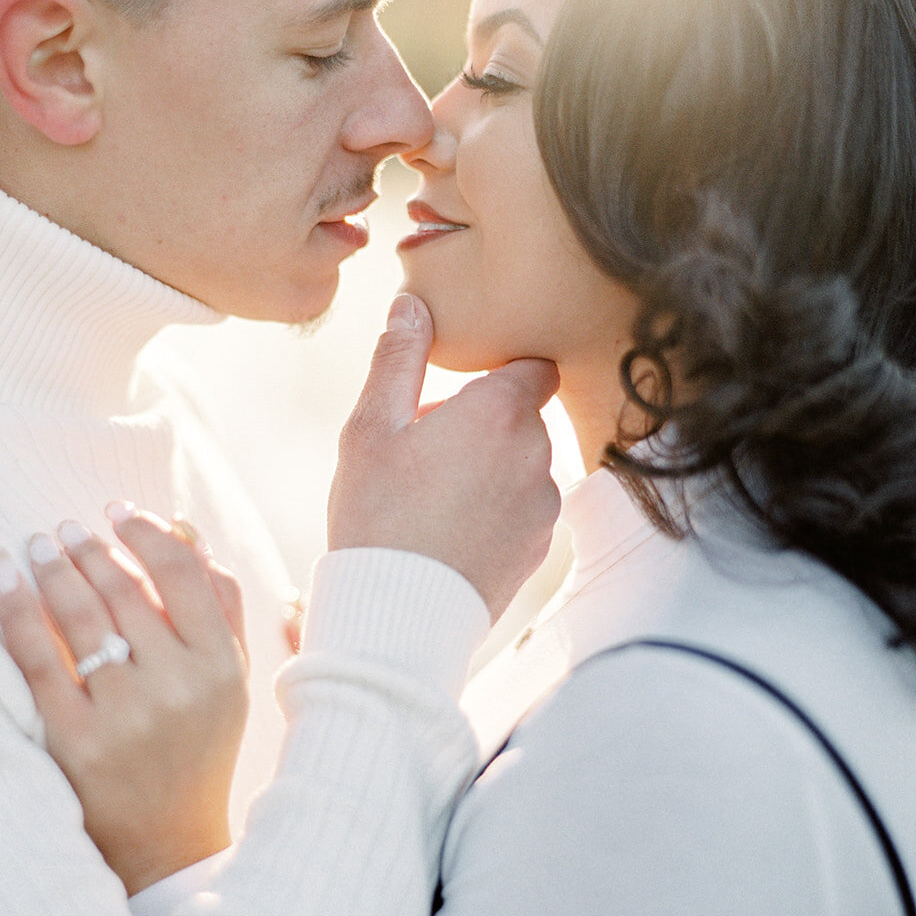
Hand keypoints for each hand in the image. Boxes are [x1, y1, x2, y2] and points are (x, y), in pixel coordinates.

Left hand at [0, 509, 249, 894]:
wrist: (167, 844)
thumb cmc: (198, 748)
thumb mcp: (231, 681)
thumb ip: (221, 606)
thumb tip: (186, 531)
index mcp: (221, 667)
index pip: (182, 575)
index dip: (146, 534)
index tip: (117, 513)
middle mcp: (177, 688)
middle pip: (125, 591)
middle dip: (89, 550)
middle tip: (64, 529)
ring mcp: (124, 716)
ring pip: (81, 617)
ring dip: (53, 568)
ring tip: (36, 547)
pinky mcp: (74, 740)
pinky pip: (38, 657)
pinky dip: (17, 607)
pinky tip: (5, 577)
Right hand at [329, 295, 560, 621]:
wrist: (398, 611)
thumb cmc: (377, 513)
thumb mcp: (371, 428)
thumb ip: (398, 359)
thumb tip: (411, 304)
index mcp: (499, 412)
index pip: (533, 366)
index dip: (500, 373)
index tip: (460, 394)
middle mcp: (537, 453)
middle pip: (522, 418)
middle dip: (482, 425)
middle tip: (424, 452)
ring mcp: (544, 505)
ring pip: (523, 465)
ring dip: (491, 469)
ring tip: (432, 499)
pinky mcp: (540, 547)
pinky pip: (523, 510)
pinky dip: (496, 512)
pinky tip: (449, 533)